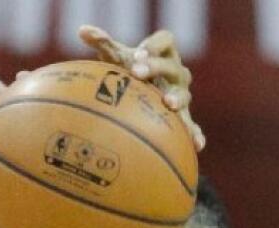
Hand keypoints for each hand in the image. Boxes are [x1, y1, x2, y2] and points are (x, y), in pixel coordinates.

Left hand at [80, 25, 204, 150]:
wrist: (137, 94)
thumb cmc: (126, 71)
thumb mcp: (115, 57)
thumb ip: (102, 42)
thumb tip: (82, 31)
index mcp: (164, 53)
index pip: (165, 40)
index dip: (154, 45)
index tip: (137, 54)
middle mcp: (176, 72)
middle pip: (172, 66)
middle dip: (156, 68)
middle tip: (137, 72)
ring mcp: (181, 94)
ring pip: (184, 94)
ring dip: (178, 98)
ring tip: (169, 104)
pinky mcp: (182, 117)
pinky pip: (191, 126)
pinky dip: (195, 134)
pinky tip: (196, 145)